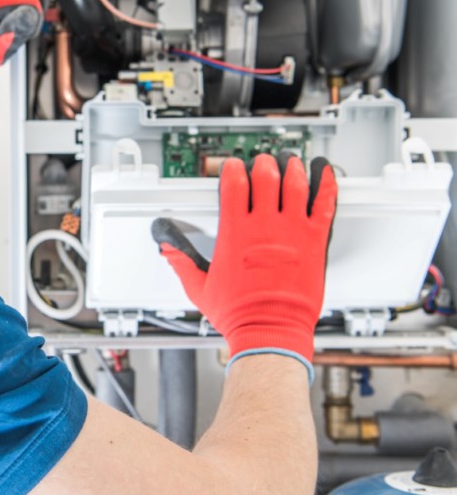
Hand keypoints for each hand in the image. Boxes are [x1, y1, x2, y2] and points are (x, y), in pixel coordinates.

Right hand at [151, 153, 336, 373]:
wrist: (270, 332)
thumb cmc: (239, 314)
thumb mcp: (199, 288)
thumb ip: (182, 263)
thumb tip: (168, 250)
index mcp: (235, 233)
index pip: (233, 184)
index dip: (232, 169)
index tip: (232, 166)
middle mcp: (264, 227)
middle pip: (265, 176)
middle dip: (263, 164)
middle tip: (263, 162)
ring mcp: (292, 232)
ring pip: (295, 184)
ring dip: (292, 168)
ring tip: (290, 162)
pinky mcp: (314, 242)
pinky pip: (324, 205)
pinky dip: (326, 185)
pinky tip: (325, 174)